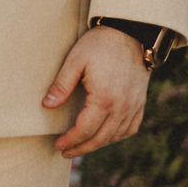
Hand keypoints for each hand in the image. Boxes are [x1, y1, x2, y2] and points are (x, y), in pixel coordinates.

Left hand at [47, 25, 152, 155]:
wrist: (130, 34)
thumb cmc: (99, 45)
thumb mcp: (75, 61)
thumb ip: (61, 85)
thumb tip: (47, 106)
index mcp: (105, 99)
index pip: (85, 130)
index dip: (70, 141)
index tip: (58, 145)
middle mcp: (123, 106)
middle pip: (101, 138)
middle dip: (82, 148)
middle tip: (65, 152)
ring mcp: (134, 106)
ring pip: (116, 136)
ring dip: (98, 144)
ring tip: (81, 145)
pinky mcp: (140, 102)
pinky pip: (131, 128)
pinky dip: (117, 136)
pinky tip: (105, 137)